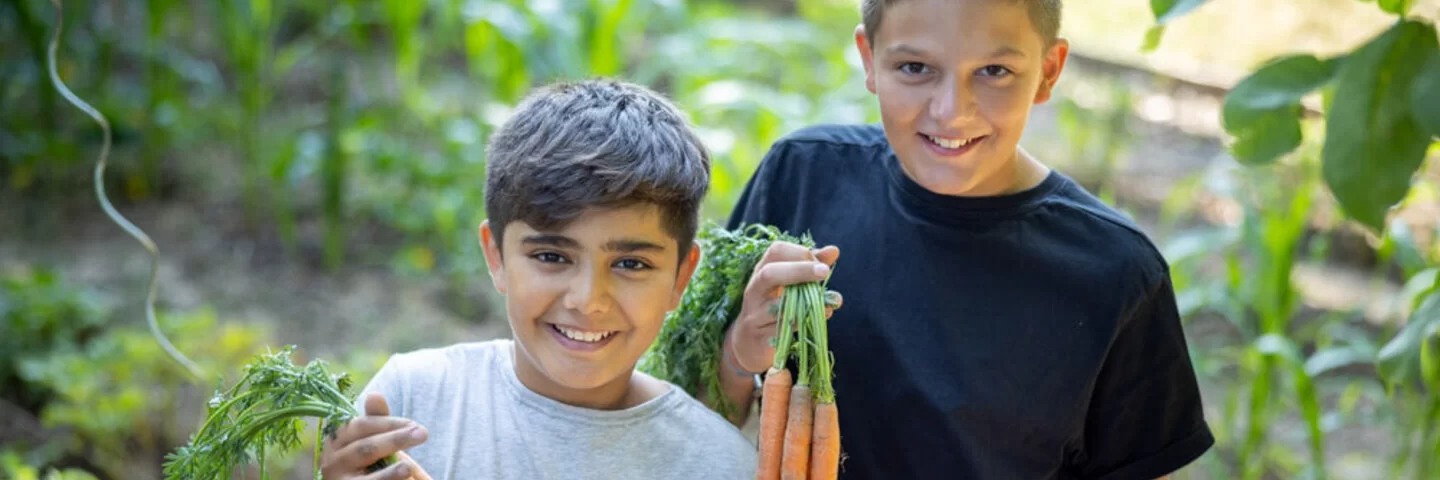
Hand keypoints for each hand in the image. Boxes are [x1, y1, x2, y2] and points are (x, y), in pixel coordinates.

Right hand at [320, 393, 432, 479]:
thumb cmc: (372, 459)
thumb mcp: (376, 437)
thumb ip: (377, 419)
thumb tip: (375, 395)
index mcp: (337, 440)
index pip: (361, 426)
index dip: (388, 423)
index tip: (413, 424)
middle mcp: (331, 462)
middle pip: (365, 449)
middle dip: (395, 440)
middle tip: (423, 434)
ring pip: (365, 478)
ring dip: (388, 473)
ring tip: (408, 467)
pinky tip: (405, 478)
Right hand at [727, 241, 841, 374]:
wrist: (749, 345)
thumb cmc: (773, 308)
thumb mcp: (788, 286)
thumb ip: (809, 267)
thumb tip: (834, 250)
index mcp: (761, 272)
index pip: (775, 251)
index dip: (799, 253)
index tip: (820, 263)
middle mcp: (753, 291)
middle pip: (770, 273)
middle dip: (799, 270)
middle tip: (825, 272)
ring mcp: (754, 315)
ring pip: (777, 305)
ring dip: (807, 302)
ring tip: (831, 302)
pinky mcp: (759, 338)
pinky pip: (782, 329)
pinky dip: (804, 322)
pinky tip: (822, 317)